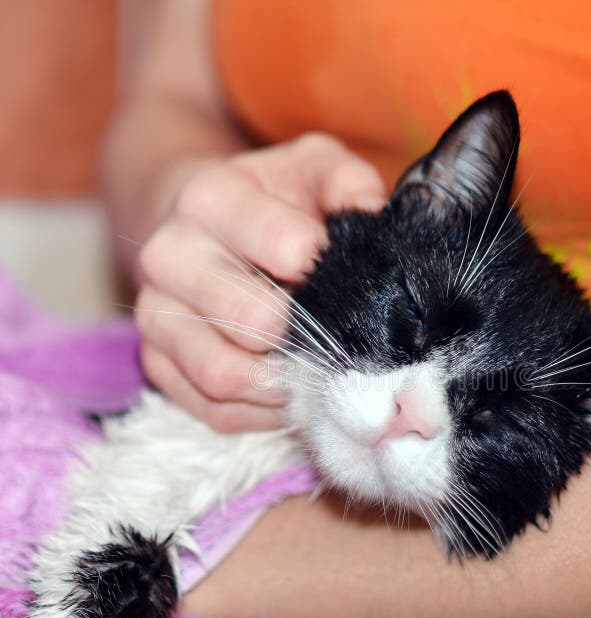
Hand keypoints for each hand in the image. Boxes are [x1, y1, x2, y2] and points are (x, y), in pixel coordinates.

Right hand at [135, 133, 385, 431]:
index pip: (287, 247)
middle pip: (254, 322)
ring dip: (283, 385)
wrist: (202, 229)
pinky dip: (260, 414)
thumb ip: (349, 181)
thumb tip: (373, 215)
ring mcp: (156, 315)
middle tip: (334, 336)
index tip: (341, 272)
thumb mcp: (313, 169)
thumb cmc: (272, 202)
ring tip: (314, 372)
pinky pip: (213, 412)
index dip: (328, 269)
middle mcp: (169, 255)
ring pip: (224, 376)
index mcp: (211, 199)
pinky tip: (287, 392)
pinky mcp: (156, 363)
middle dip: (306, 337)